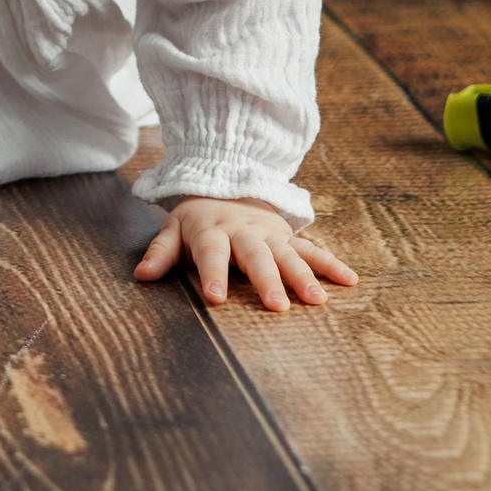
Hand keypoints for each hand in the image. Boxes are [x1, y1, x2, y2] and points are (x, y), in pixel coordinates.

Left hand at [133, 196, 356, 311]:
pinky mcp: (287, 237)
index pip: (211, 253)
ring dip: (304, 276)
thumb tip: (141, 276)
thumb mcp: (173, 229)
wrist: (226, 184)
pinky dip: (331, 263)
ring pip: (288, 254)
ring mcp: (269, 234)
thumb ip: (160, 252)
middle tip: (278, 306)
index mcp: (212, 231)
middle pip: (256, 256)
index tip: (215, 299)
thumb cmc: (196, 220)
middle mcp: (243, 232)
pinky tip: (349, 281)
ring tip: (318, 300)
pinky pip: (311, 249)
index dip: (213, 274)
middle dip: (267, 280)